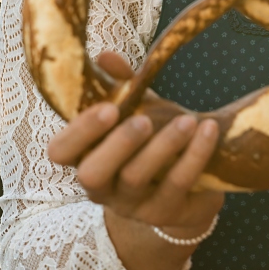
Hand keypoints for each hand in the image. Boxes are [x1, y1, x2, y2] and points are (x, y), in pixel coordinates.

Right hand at [47, 52, 223, 238]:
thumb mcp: (137, 109)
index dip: (78, 131)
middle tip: (143, 120)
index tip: (108, 107)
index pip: (60, 152)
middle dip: (117, 144)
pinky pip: (178, 184)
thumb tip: (106, 56)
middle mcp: (102, 187)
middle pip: (91, 174)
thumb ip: (121, 85)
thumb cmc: (154, 137)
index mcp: (86, 157)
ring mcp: (132, 205)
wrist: (192, 181)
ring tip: (188, 121)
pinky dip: (195, 155)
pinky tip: (208, 129)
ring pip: (136, 178)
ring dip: (163, 146)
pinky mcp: (166, 213)